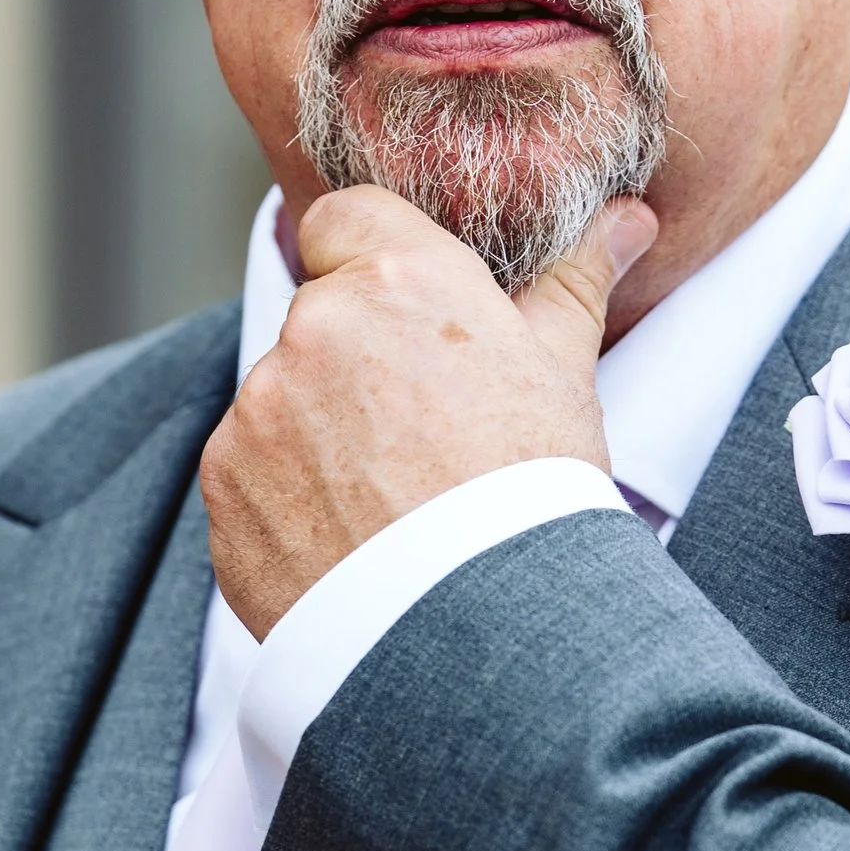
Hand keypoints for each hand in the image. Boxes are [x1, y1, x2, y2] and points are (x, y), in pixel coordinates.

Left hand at [201, 186, 659, 638]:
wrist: (481, 632)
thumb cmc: (534, 491)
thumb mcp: (565, 374)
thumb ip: (573, 283)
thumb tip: (626, 218)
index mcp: (398, 280)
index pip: (344, 218)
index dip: (374, 261)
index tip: (410, 320)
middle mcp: (313, 329)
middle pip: (318, 318)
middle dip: (356, 360)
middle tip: (420, 433)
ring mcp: (257, 409)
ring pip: (281, 398)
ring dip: (317, 432)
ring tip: (389, 500)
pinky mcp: (224, 485)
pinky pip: (250, 471)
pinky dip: (286, 497)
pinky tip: (349, 539)